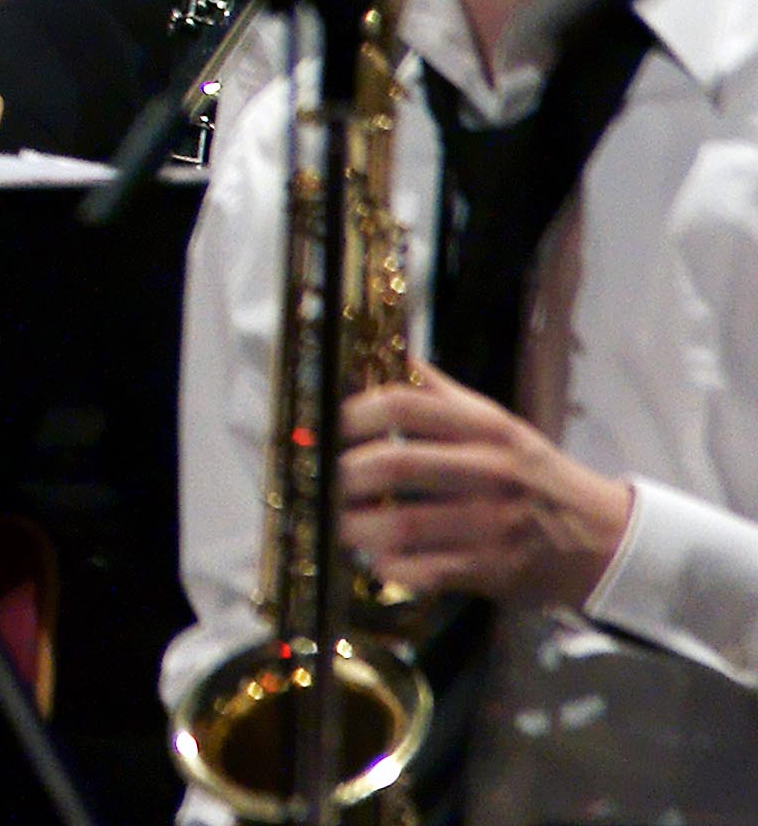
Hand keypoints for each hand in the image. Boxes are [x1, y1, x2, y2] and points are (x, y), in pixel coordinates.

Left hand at [337, 366, 637, 609]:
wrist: (605, 540)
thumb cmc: (534, 475)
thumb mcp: (499, 424)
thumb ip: (442, 393)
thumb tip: (389, 353)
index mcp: (486, 427)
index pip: (405, 404)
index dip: (353, 412)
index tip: (325, 424)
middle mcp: (489, 471)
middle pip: (395, 465)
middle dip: (343, 474)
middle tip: (319, 480)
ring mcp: (492, 524)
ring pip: (402, 524)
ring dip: (355, 524)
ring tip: (335, 520)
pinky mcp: (491, 570)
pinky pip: (423, 571)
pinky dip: (388, 566)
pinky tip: (375, 558)